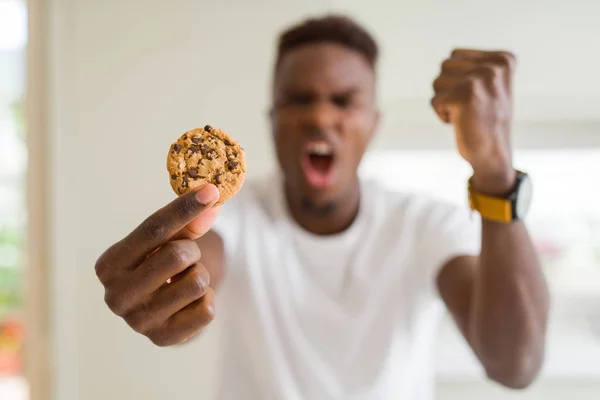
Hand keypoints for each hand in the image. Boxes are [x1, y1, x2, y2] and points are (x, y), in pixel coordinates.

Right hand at [95, 184, 220, 345]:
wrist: (157, 311)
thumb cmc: (157, 267)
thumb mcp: (163, 242)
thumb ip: (187, 223)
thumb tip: (212, 203)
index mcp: (109, 264)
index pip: (152, 229)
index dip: (184, 208)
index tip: (210, 191)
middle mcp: (117, 295)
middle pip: (177, 255)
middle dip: (193, 251)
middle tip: (187, 258)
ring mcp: (138, 322)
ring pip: (197, 282)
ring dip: (201, 275)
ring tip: (185, 281)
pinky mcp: (163, 339)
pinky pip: (207, 310)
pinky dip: (207, 300)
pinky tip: (190, 303)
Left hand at [432, 49, 516, 194]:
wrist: (493, 155)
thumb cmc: (487, 122)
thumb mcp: (490, 85)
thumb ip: (475, 66)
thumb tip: (451, 55)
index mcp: (504, 60)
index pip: (455, 55)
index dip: (457, 79)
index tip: (478, 96)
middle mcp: (494, 66)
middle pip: (444, 66)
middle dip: (447, 89)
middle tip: (469, 107)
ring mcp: (480, 79)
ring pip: (437, 82)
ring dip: (444, 101)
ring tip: (465, 114)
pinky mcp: (464, 96)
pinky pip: (434, 101)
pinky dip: (441, 115)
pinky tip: (461, 123)